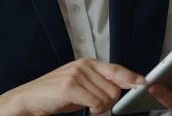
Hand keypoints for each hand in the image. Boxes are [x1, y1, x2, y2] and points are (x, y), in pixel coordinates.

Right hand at [8, 58, 143, 115]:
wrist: (28, 99)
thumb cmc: (55, 95)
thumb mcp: (80, 85)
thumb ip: (98, 82)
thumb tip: (121, 86)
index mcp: (87, 63)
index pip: (116, 69)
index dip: (131, 76)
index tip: (143, 82)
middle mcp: (83, 65)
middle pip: (115, 88)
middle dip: (109, 102)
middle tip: (94, 106)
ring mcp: (77, 74)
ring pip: (107, 98)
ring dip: (100, 108)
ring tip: (86, 106)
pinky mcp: (70, 86)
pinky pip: (96, 103)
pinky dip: (93, 110)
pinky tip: (84, 108)